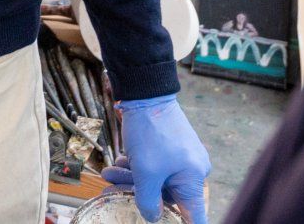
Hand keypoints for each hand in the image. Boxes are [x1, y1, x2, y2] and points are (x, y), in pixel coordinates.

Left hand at [101, 95, 209, 221]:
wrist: (146, 93)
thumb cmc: (150, 132)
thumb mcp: (146, 172)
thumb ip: (149, 201)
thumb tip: (153, 217)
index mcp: (193, 180)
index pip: (195, 216)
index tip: (163, 223)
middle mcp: (191, 171)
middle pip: (167, 197)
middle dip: (139, 195)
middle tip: (113, 192)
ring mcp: (181, 159)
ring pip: (155, 180)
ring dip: (131, 179)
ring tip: (108, 175)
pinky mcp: (169, 149)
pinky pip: (154, 167)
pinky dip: (136, 168)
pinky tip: (117, 165)